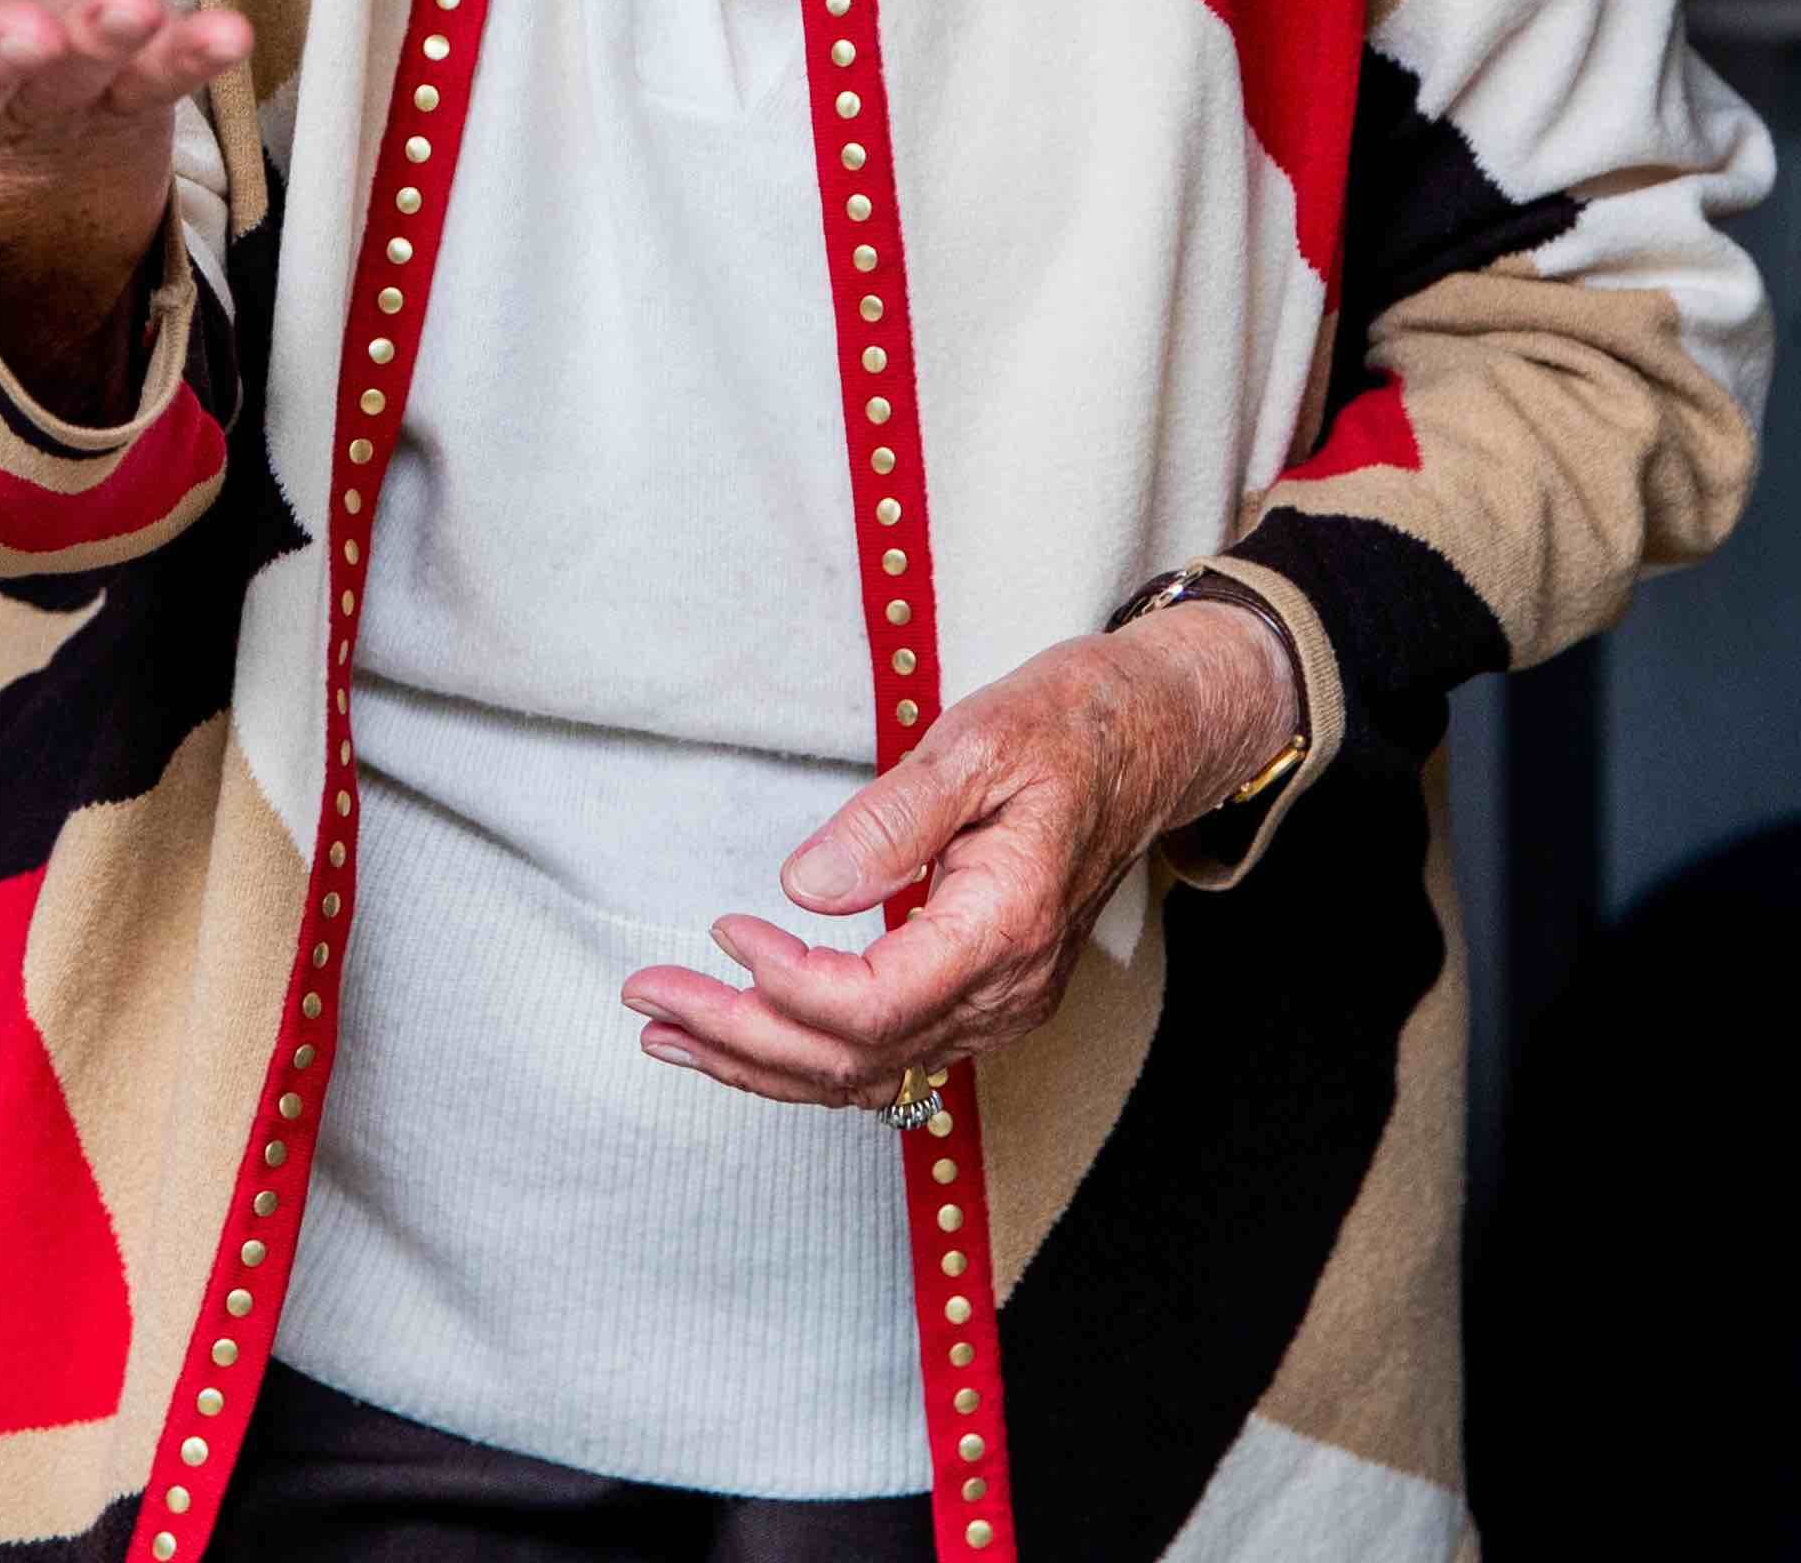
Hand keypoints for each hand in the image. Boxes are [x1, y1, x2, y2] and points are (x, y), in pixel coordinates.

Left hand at [619, 601, 1303, 1111]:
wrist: (1153, 739)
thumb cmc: (1072, 724)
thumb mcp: (979, 740)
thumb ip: (892, 820)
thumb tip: (803, 887)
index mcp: (1003, 928)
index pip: (874, 1006)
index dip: (785, 984)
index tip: (722, 929)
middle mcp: (1006, 991)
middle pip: (855, 1057)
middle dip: (738, 1036)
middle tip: (647, 998)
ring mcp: (1000, 1006)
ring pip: (866, 1074)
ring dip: (758, 1062)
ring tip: (665, 1033)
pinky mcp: (985, 1000)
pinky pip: (888, 1056)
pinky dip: (806, 1056)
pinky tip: (744, 1039)